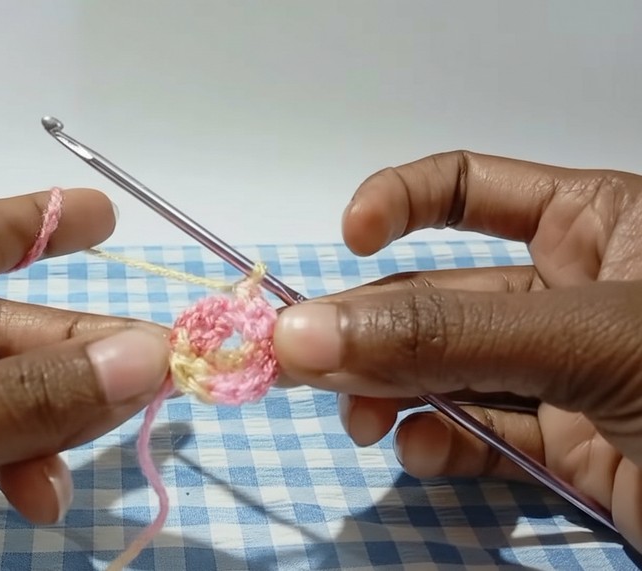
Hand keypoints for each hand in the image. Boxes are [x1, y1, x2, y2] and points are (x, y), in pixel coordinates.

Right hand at [273, 152, 641, 548]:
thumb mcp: (596, 341)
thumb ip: (447, 335)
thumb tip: (303, 332)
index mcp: (604, 224)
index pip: (475, 186)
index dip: (401, 200)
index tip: (349, 243)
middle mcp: (579, 292)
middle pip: (443, 294)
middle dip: (375, 327)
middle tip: (302, 364)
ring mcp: (572, 376)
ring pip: (450, 372)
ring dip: (394, 393)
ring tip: (360, 423)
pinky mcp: (574, 450)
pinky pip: (482, 435)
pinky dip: (441, 446)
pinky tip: (420, 455)